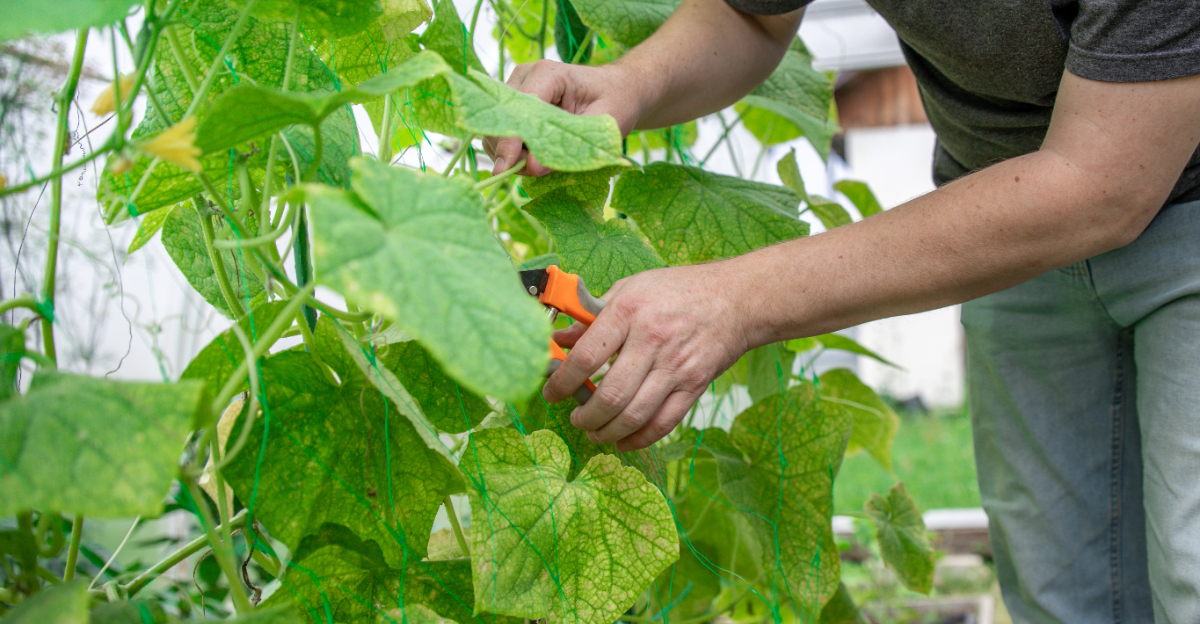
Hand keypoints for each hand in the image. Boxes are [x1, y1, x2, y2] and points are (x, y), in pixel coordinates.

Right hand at [483, 60, 642, 176]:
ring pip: (497, 127)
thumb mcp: (603, 126)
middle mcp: (525, 76)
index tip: (507, 168)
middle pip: (501, 118)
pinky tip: (535, 157)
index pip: (519, 109)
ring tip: (539, 164)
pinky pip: (502, 131)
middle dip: (509, 150)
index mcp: (548, 74)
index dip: (510, 140)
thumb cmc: (615, 101)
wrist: (616, 90)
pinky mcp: (515, 104)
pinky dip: (513, 150)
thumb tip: (532, 168)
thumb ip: (570, 147)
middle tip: (533, 171)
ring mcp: (517, 89)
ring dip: (510, 153)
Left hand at [544, 262, 751, 450]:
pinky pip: (662, 423)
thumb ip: (593, 315)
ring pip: (634, 415)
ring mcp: (676, 367)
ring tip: (593, 432)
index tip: (551, 392)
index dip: (562, 381)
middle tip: (575, 417)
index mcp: (629, 311)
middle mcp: (652, 340)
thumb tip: (559, 340)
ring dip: (606, 432)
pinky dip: (638, 439)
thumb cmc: (678, 290)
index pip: (586, 356)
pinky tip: (622, 440)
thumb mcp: (631, 288)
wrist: (736, 300)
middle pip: (610, 395)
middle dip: (584, 416)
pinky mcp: (694, 386)